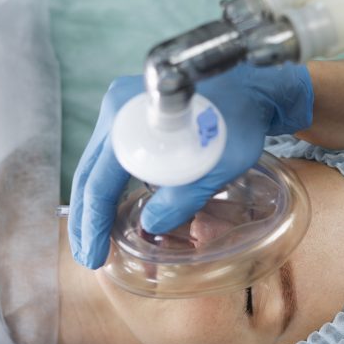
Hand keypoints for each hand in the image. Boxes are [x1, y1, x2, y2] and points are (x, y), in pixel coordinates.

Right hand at [69, 63, 312, 267]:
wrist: (256, 87)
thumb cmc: (240, 122)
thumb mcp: (217, 167)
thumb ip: (183, 199)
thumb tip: (150, 226)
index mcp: (131, 120)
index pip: (99, 181)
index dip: (95, 224)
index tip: (96, 256)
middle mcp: (119, 109)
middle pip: (90, 173)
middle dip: (87, 220)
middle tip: (89, 256)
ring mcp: (124, 109)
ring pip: (98, 165)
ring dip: (96, 204)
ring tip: (97, 240)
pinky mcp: (136, 115)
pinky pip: (113, 156)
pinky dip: (110, 186)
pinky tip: (112, 210)